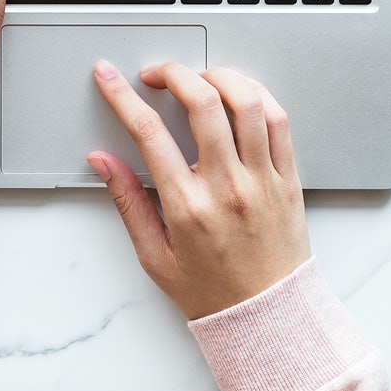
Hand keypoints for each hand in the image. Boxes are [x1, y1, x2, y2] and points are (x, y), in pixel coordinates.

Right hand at [88, 61, 310, 319]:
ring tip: (198, 77)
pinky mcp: (287, 177)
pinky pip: (278, 120)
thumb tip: (103, 161)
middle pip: (202, 103)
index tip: (109, 76)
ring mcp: (262, 179)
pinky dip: (257, 94)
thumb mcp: (154, 255)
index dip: (122, 96)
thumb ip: (127, 202)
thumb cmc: (213, 291)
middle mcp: (227, 187)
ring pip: (246, 101)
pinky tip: (238, 92)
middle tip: (156, 73)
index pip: (149, 133)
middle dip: (172, 72)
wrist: (269, 317)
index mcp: (188, 207)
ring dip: (217, 74)